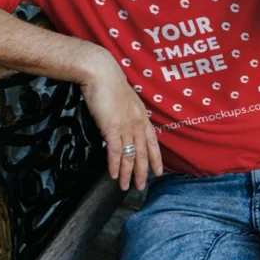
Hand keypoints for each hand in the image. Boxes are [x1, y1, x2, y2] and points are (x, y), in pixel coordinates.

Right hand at [79, 58, 162, 190]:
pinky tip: (112, 175)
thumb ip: (125, 113)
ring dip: (127, 173)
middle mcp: (136, 123)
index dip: (156, 158)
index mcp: (141, 116)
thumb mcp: (123, 99)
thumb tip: (121, 123)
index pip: (152, 142)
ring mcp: (125, 126)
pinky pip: (115, 151)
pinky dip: (114, 165)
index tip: (158, 172)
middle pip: (143, 153)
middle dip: (142, 172)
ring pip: (129, 155)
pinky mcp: (112, 128)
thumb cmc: (109, 83)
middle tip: (141, 186)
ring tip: (124, 187)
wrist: (101, 72)